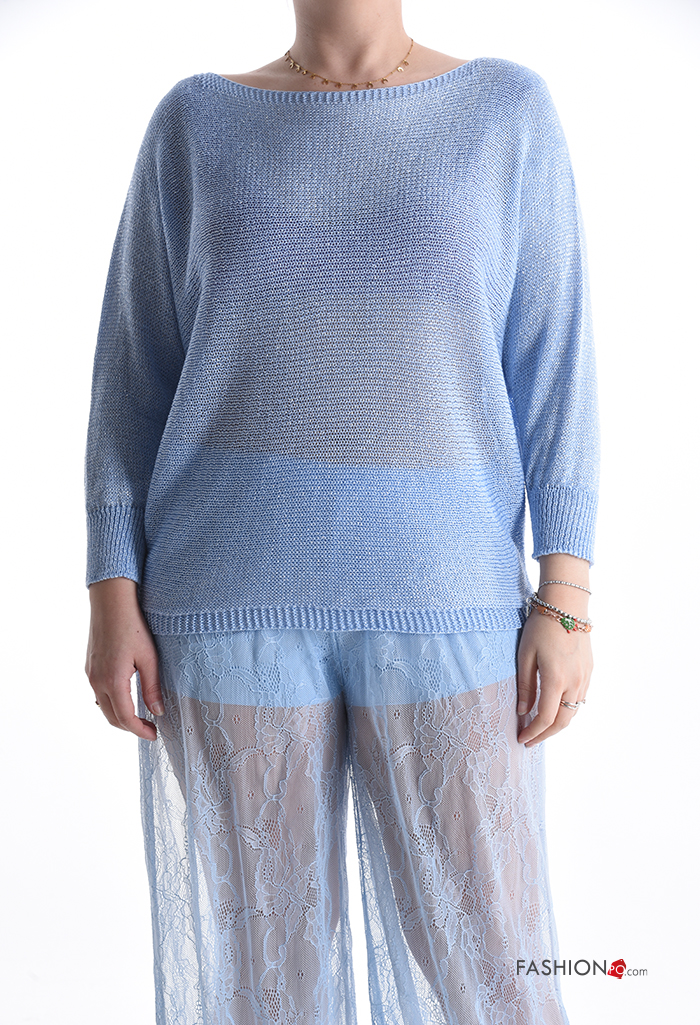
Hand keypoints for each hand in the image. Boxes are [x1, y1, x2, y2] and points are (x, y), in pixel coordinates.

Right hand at [85, 578, 164, 741]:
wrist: (111, 603)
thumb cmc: (133, 626)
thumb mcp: (149, 658)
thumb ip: (152, 688)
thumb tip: (158, 711)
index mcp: (113, 681)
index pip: (125, 718)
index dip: (140, 731)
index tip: (154, 734)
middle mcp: (97, 681)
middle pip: (111, 717)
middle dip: (130, 727)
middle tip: (150, 728)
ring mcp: (90, 675)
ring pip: (103, 707)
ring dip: (120, 716)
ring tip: (140, 716)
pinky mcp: (89, 667)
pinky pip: (98, 694)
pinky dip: (111, 703)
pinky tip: (125, 699)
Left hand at [516, 609, 592, 746]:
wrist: (566, 607)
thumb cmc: (541, 628)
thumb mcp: (525, 655)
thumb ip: (525, 686)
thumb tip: (522, 711)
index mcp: (556, 679)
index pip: (546, 718)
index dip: (533, 732)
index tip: (522, 739)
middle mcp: (574, 683)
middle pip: (563, 721)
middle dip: (546, 735)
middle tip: (531, 740)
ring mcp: (584, 678)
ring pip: (573, 712)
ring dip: (558, 724)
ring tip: (541, 728)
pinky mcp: (589, 672)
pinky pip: (580, 699)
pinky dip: (568, 710)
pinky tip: (555, 709)